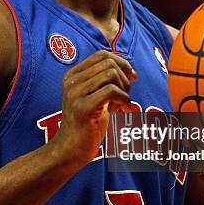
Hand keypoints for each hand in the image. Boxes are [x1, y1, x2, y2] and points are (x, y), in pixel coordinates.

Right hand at [53, 50, 136, 169]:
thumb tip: (128, 68)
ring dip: (124, 89)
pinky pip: (112, 91)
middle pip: (109, 63)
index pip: (101, 55)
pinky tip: (122, 110)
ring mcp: (75, 93)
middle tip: (125, 96)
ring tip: (121, 105)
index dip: (122, 62)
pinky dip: (124, 99)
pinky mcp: (83, 107)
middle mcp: (71, 81)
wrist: (71, 149)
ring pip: (111, 74)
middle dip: (124, 78)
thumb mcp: (95, 96)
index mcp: (72, 75)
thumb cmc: (87, 123)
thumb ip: (105, 81)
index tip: (132, 77)